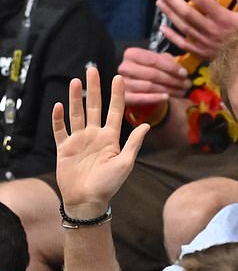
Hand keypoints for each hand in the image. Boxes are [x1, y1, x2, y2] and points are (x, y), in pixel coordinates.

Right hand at [52, 67, 148, 217]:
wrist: (87, 200)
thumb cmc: (109, 185)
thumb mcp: (125, 163)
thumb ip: (134, 143)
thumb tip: (147, 125)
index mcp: (111, 139)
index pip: (114, 111)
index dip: (117, 95)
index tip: (118, 77)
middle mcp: (95, 136)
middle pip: (94, 107)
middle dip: (94, 89)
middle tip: (92, 69)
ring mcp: (79, 141)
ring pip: (77, 114)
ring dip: (75, 98)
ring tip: (75, 81)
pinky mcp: (64, 148)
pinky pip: (60, 130)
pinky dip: (58, 119)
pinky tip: (58, 105)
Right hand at [117, 47, 190, 106]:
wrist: (140, 90)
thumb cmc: (151, 73)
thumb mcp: (159, 63)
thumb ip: (168, 61)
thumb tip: (180, 69)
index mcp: (132, 54)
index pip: (153, 59)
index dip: (171, 67)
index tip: (185, 73)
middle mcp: (125, 67)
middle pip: (152, 74)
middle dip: (172, 80)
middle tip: (186, 84)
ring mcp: (123, 83)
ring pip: (149, 86)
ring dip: (168, 90)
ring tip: (181, 92)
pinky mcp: (125, 97)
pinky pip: (140, 98)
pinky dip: (155, 98)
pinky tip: (166, 97)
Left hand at [156, 0, 237, 60]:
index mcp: (223, 19)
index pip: (202, 0)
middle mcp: (211, 30)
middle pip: (187, 12)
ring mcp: (205, 43)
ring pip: (183, 26)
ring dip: (170, 13)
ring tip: (159, 2)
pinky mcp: (203, 53)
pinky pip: (185, 45)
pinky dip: (173, 37)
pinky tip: (163, 28)